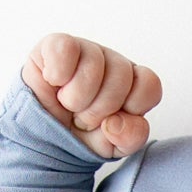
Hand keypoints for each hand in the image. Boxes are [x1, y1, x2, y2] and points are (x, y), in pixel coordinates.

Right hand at [21, 32, 162, 157]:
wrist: (42, 137)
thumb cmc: (81, 136)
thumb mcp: (113, 146)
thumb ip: (130, 137)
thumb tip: (115, 123)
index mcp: (132, 84)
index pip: (149, 85)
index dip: (132, 108)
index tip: (111, 123)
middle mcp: (112, 63)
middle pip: (121, 76)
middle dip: (99, 109)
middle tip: (83, 118)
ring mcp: (85, 51)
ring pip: (93, 64)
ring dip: (77, 97)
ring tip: (68, 105)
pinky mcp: (56, 45)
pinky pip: (66, 48)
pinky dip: (59, 73)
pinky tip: (54, 84)